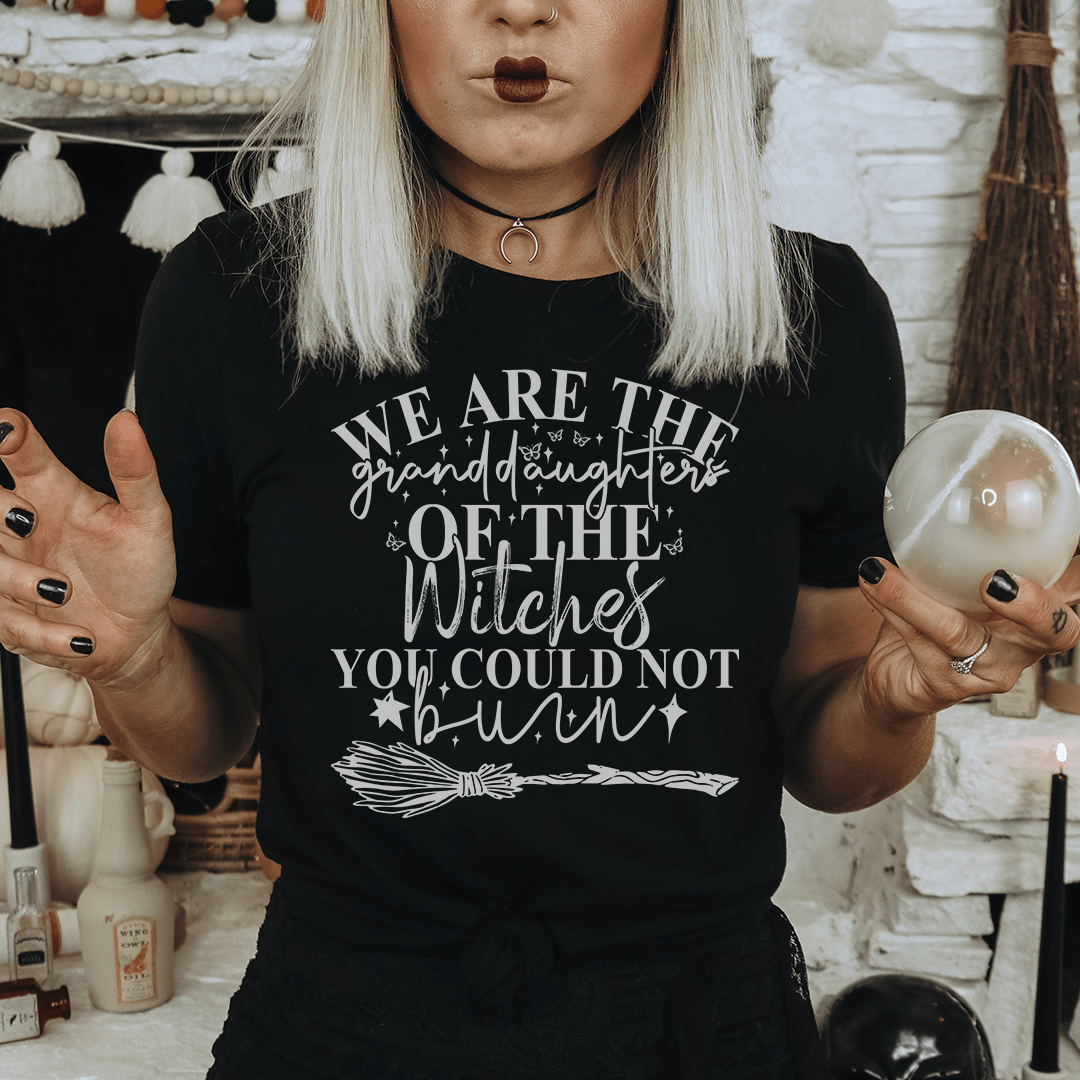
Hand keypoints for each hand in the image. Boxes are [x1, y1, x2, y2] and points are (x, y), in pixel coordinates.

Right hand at [0, 408, 176, 686]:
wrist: (140, 631)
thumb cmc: (140, 569)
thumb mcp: (149, 520)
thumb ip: (136, 472)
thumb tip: (126, 421)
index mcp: (52, 494)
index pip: (18, 454)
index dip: (5, 435)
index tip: (9, 428)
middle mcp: (23, 529)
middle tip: (29, 518)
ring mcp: (13, 572)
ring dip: (18, 579)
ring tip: (64, 591)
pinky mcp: (13, 618)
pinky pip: (5, 623)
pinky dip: (42, 632)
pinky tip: (79, 636)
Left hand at [856, 553, 1079, 722]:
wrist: (898, 677)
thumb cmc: (940, 618)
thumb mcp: (961, 579)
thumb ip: (973, 546)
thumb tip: (957, 487)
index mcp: (1037, 611)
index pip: (1077, 588)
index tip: (1075, 546)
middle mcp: (1023, 645)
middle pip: (1054, 631)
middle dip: (1033, 605)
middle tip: (996, 580)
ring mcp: (988, 670)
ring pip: (958, 634)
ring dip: (914, 598)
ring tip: (878, 571)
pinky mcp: (946, 685)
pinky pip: (917, 641)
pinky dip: (890, 606)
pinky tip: (871, 582)